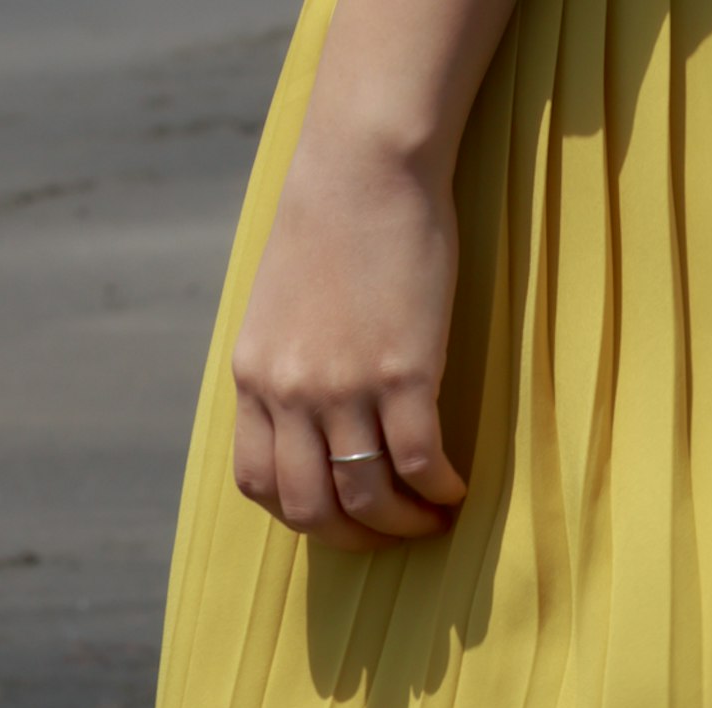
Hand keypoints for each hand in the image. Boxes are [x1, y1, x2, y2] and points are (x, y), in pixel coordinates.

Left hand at [229, 134, 474, 550]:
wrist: (365, 165)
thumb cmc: (333, 224)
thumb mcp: (280, 304)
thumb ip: (286, 364)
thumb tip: (308, 417)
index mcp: (253, 376)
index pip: (259, 484)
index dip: (302, 517)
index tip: (341, 516)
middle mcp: (289, 391)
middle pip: (312, 509)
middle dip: (357, 538)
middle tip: (395, 532)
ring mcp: (343, 386)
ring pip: (368, 497)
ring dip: (406, 523)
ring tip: (434, 515)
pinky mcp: (402, 372)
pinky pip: (420, 464)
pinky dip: (441, 490)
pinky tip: (458, 487)